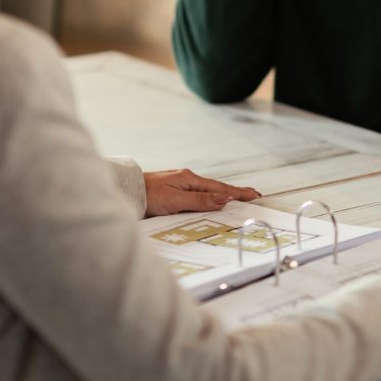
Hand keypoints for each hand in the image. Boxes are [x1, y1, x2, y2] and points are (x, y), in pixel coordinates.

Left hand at [143, 169, 259, 216]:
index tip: (254, 195)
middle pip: (216, 188)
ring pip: (207, 191)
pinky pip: (197, 194)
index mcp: (190, 180)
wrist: (126, 191)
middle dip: (234, 192)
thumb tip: (225, 197)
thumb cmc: (148, 196)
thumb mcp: (175, 200)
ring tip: (237, 198)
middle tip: (252, 196)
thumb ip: (200, 200)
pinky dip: (209, 197)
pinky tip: (211, 200)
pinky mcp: (173, 191)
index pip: (220, 188)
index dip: (238, 193)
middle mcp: (187, 180)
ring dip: (223, 194)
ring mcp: (180, 184)